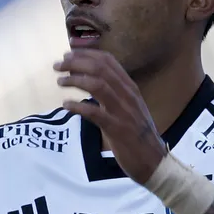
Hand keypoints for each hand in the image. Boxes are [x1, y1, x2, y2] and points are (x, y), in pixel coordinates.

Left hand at [53, 49, 166, 183]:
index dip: (86, 53)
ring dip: (75, 79)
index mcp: (130, 88)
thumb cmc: (138, 135)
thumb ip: (114, 93)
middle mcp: (128, 95)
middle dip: (76, 63)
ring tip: (60, 81)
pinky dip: (78, 106)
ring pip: (98, 85)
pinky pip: (95, 113)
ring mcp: (123, 111)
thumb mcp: (129, 107)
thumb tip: (91, 80)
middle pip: (100, 68)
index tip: (68, 52)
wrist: (154, 161)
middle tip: (58, 64)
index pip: (108, 61)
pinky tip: (66, 104)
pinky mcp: (117, 129)